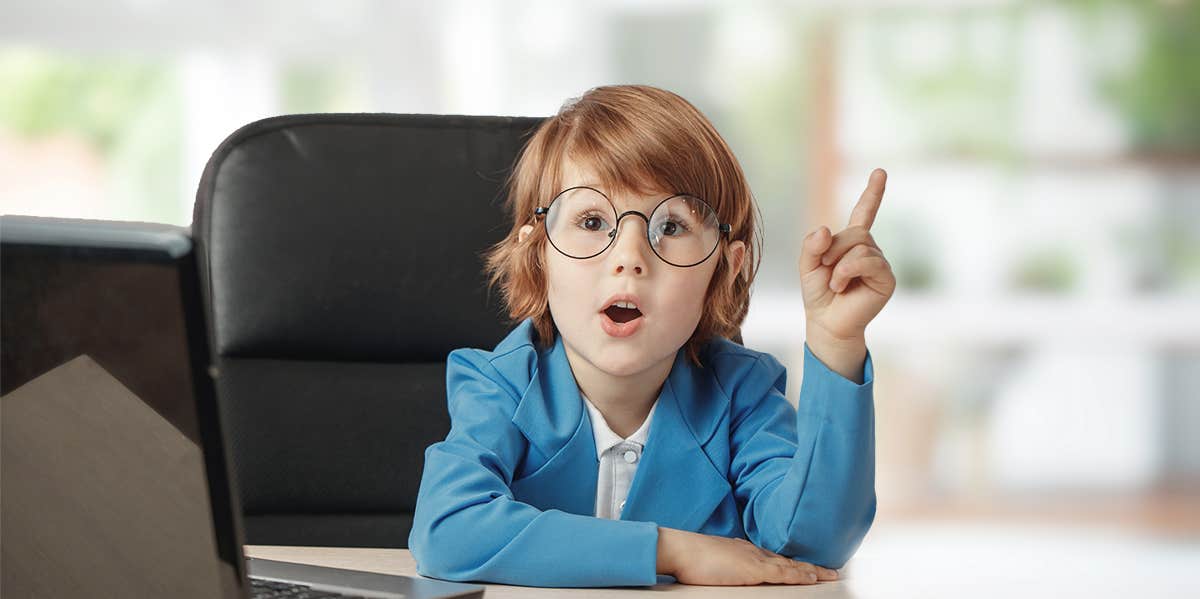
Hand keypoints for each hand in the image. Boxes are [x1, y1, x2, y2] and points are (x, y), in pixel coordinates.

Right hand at [657, 527, 838, 585]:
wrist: (680, 549)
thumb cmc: (691, 556)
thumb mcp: (715, 559)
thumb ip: (728, 563)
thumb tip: (733, 569)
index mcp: (745, 550)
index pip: (775, 557)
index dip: (794, 563)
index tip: (809, 567)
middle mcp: (753, 551)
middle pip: (787, 560)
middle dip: (810, 566)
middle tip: (831, 571)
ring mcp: (754, 560)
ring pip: (790, 566)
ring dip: (812, 571)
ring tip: (831, 575)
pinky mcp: (753, 569)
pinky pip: (782, 573)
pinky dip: (799, 575)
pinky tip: (813, 578)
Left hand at [799, 168, 896, 342]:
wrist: (826, 323)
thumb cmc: (818, 294)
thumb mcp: (807, 265)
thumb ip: (811, 245)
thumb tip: (825, 228)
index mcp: (852, 243)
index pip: (865, 213)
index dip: (873, 193)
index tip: (880, 172)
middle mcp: (869, 250)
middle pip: (855, 232)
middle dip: (833, 248)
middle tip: (824, 268)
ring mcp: (880, 263)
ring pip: (860, 245)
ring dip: (838, 264)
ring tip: (833, 283)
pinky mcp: (886, 279)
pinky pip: (868, 260)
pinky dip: (847, 270)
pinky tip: (841, 285)